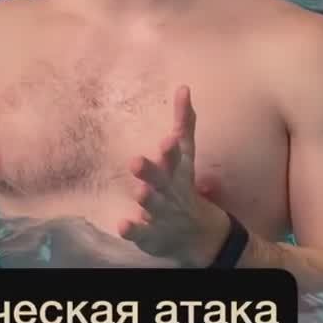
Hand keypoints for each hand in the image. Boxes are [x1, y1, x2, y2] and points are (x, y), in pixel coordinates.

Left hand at [118, 85, 229, 267]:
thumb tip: (183, 86)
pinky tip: (123, 224)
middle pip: (163, 180)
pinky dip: (134, 230)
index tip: (167, 140)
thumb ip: (184, 123)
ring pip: (154, 205)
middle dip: (152, 171)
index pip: (178, 156)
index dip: (172, 150)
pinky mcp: (152, 234)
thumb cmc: (183, 185)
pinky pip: (142, 233)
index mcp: (179, 170)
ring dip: (147, 198)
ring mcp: (163, 214)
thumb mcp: (186, 156)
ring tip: (138, 192)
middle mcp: (172, 190)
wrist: (199, 235)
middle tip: (135, 162)